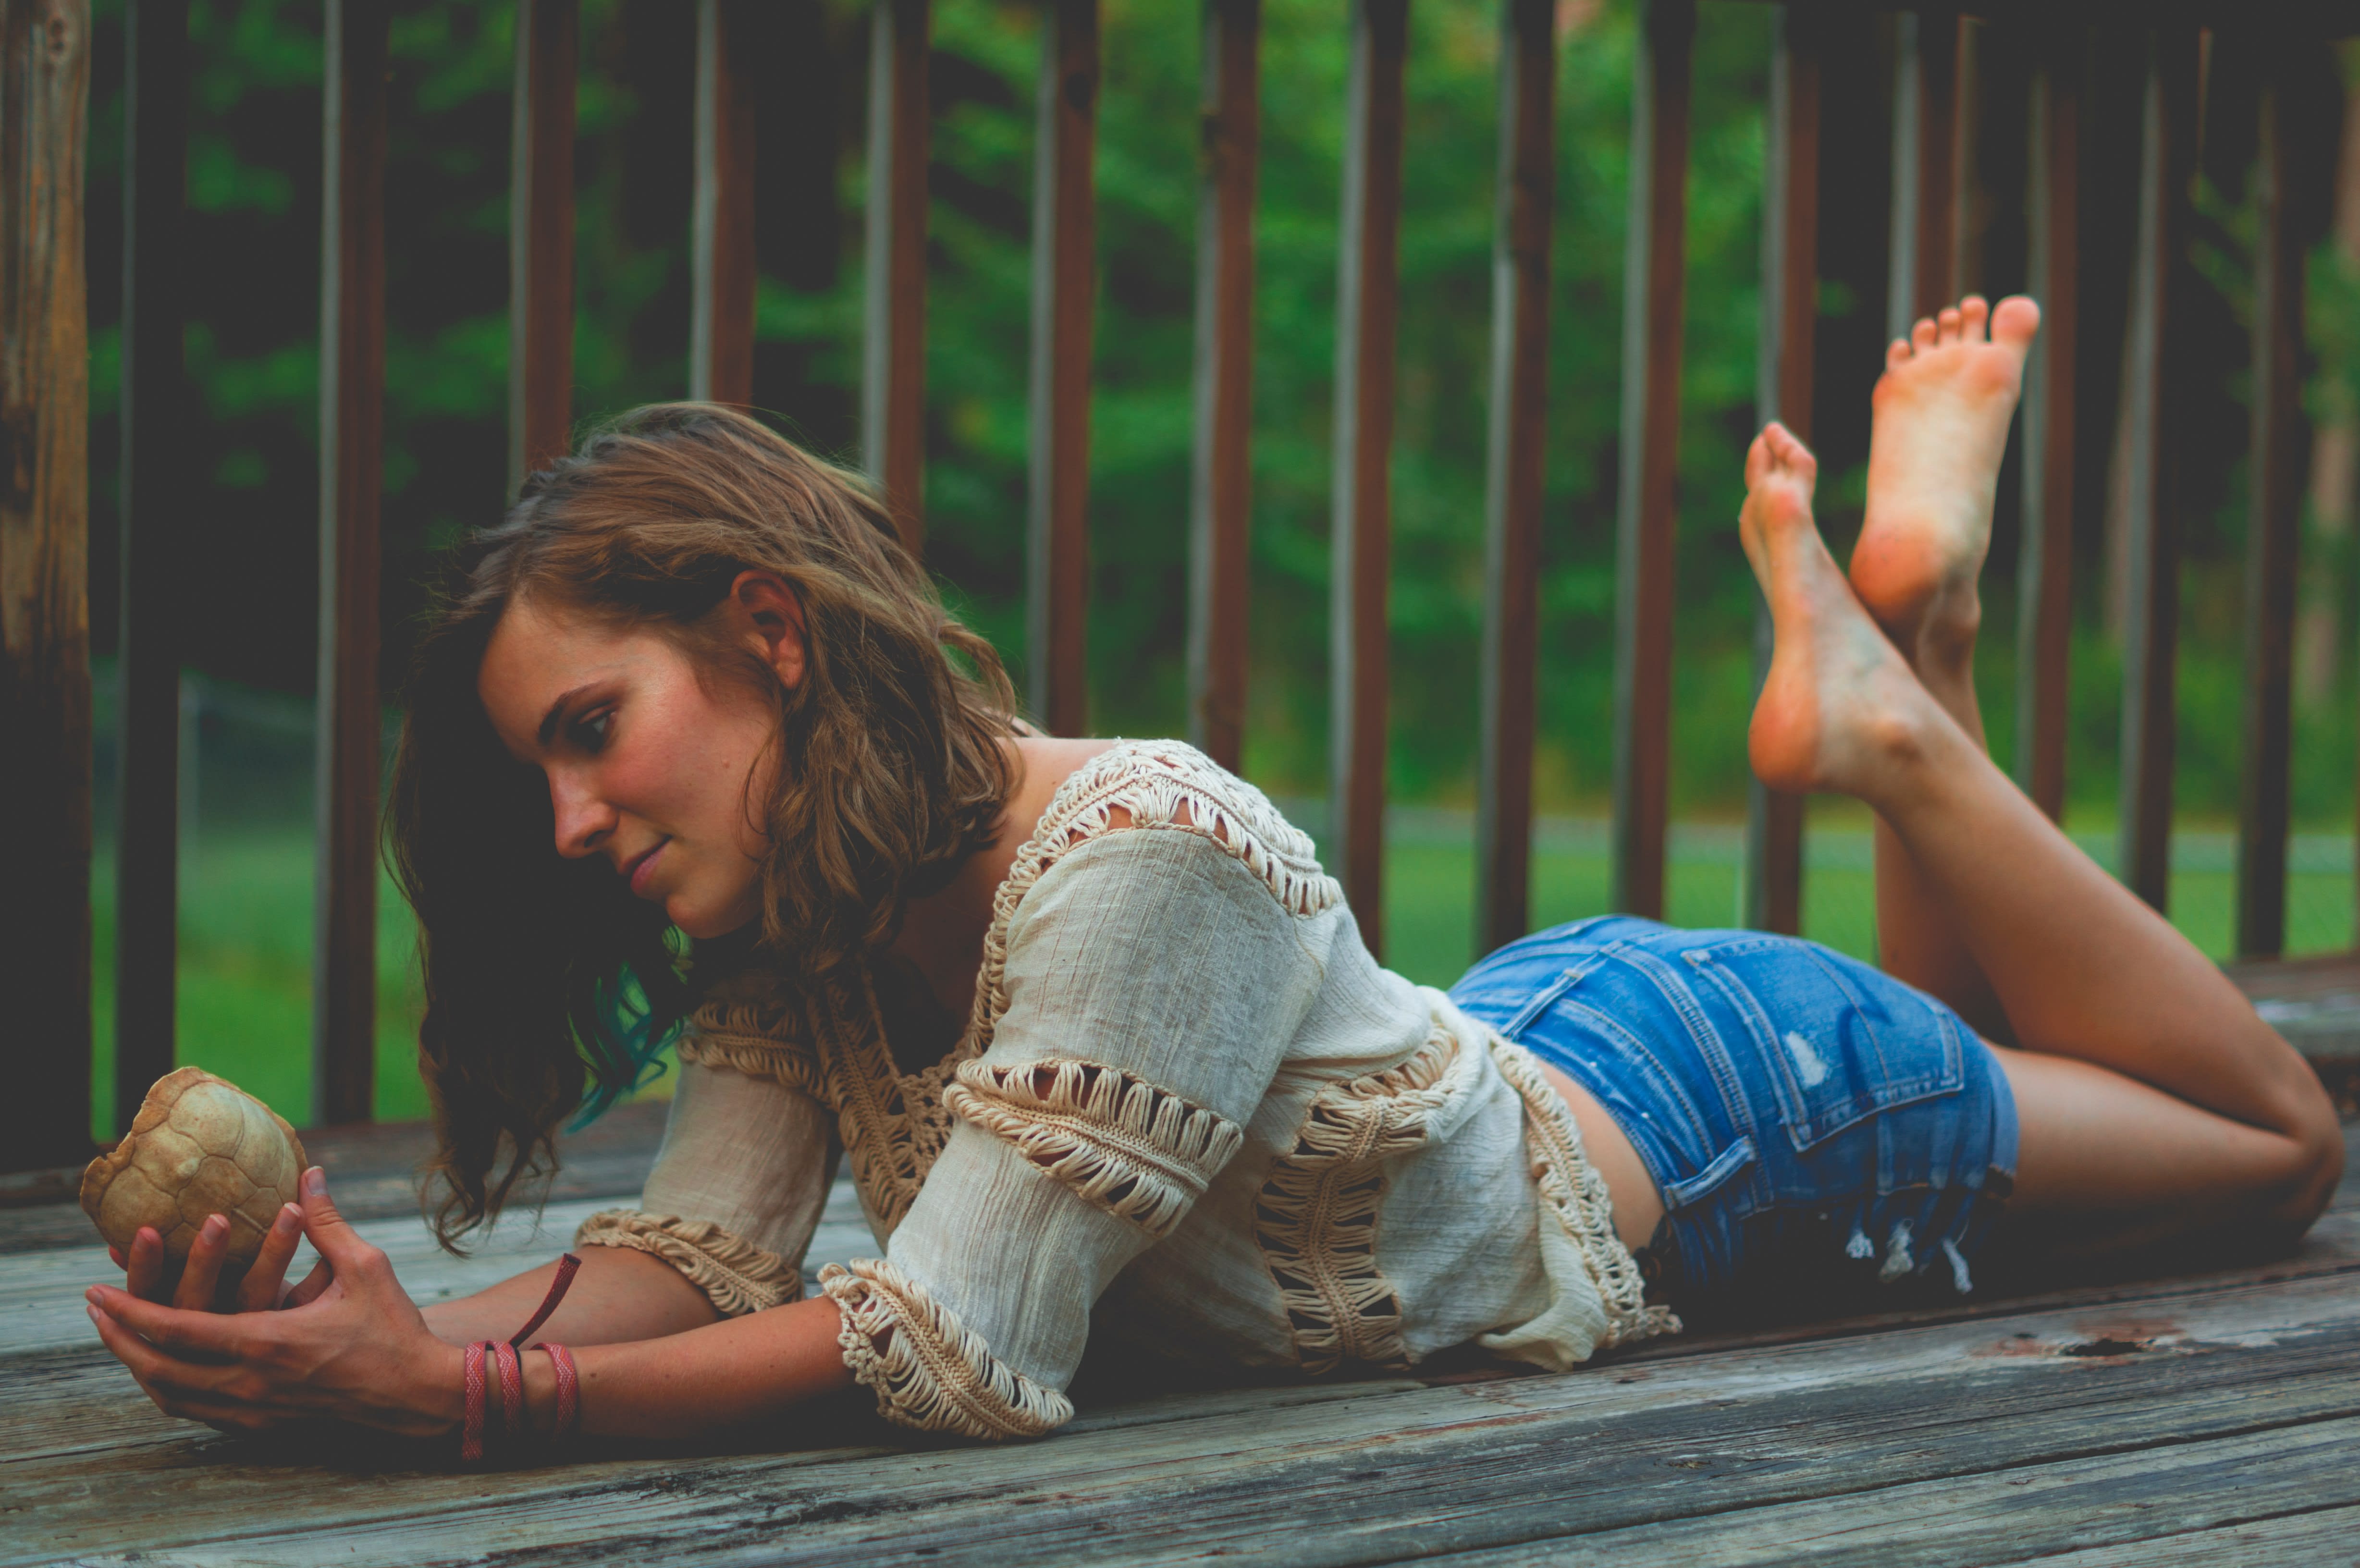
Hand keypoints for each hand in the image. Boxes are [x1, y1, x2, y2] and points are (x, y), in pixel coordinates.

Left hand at [86, 1167, 462, 1437]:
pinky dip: (169, 1389)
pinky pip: (197, 1411)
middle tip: (95, 1311)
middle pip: (158, 1368)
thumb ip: (327, 1222)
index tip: (96, 1290)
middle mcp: (249, 1381)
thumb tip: (309, 1174)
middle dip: (119, 1338)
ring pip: (171, 1395)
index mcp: (267, 1341)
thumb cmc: (393, 1327)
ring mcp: (253, 1409)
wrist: (415, 1392)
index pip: (176, 1328)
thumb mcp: (365, 1266)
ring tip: (121, 1338)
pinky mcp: (262, 1423)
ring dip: (138, 1365)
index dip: (130, 1310)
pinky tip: (166, 1370)